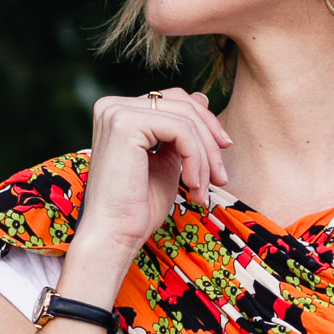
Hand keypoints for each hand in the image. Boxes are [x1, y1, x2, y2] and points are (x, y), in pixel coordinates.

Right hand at [63, 89, 231, 299]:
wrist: (114, 236)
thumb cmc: (138, 208)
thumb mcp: (168, 160)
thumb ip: (182, 131)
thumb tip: (202, 98)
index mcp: (119, 112)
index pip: (174, 101)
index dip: (205, 125)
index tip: (221, 156)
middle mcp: (112, 106)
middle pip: (182, 104)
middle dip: (210, 141)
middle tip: (221, 178)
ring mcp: (116, 112)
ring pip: (185, 118)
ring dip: (205, 157)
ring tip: (203, 190)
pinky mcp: (125, 124)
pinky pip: (180, 131)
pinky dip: (196, 159)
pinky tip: (192, 186)